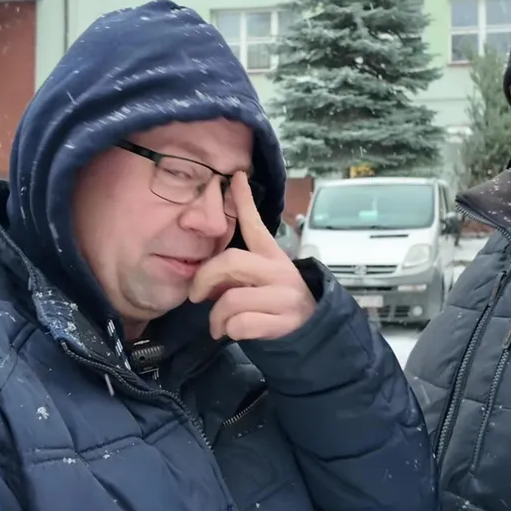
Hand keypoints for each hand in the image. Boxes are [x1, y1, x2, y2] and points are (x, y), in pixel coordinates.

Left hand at [188, 172, 317, 340]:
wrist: (313, 328)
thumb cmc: (276, 300)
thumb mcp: (260, 279)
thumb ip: (235, 274)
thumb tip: (203, 282)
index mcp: (271, 255)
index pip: (255, 225)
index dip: (244, 201)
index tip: (236, 177)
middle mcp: (278, 271)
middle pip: (231, 261)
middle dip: (204, 278)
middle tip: (196, 295)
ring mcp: (283, 296)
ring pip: (231, 300)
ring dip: (216, 316)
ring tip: (218, 325)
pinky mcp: (284, 322)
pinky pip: (242, 324)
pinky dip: (231, 331)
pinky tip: (233, 333)